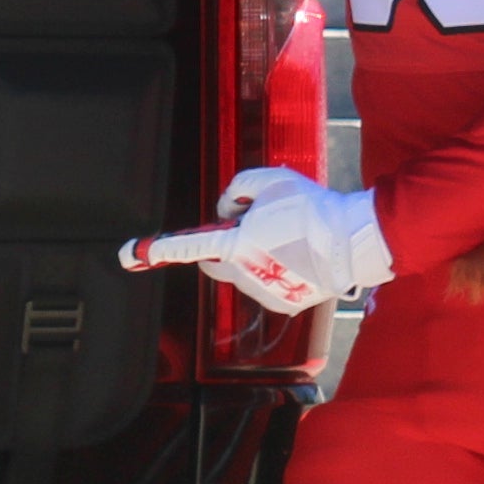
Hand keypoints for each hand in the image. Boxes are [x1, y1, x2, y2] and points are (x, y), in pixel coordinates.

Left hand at [119, 168, 393, 313]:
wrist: (351, 242)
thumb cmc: (311, 208)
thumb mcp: (271, 180)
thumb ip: (238, 190)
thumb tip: (228, 210)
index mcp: (236, 246)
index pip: (189, 247)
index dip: (160, 249)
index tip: (132, 254)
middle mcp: (244, 274)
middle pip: (215, 261)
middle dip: (222, 247)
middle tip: (250, 226)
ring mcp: (263, 292)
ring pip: (242, 273)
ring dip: (252, 258)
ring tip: (286, 239)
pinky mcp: (283, 303)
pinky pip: (267, 284)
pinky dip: (273, 271)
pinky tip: (297, 255)